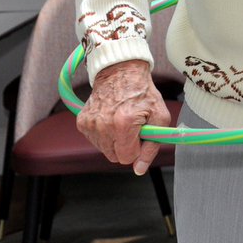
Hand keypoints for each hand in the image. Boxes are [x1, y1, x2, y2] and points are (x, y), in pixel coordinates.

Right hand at [76, 60, 170, 174]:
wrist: (121, 72)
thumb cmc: (143, 93)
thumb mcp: (160, 116)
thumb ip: (152, 146)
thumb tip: (139, 169)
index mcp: (123, 125)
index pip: (127, 158)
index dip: (137, 149)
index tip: (141, 136)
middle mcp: (103, 126)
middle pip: (115, 157)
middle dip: (126, 146)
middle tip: (133, 128)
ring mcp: (90, 124)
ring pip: (105, 150)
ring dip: (115, 141)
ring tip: (122, 121)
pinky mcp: (82, 122)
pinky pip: (96, 141)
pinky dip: (105, 134)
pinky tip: (111, 119)